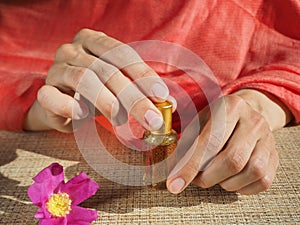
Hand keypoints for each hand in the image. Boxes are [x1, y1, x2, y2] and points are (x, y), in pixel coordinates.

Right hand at [23, 29, 174, 131]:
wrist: (61, 104)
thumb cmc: (96, 92)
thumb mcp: (120, 87)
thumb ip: (141, 91)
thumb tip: (170, 103)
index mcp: (94, 40)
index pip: (123, 54)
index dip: (143, 75)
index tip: (161, 96)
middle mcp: (73, 49)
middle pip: (108, 70)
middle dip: (133, 97)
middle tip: (151, 119)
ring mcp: (56, 68)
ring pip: (84, 79)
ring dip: (107, 102)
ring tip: (122, 122)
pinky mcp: (43, 91)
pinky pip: (53, 96)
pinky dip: (70, 106)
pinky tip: (82, 115)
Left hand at [167, 89, 291, 194]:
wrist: (248, 112)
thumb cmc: (216, 120)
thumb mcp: (198, 123)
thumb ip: (185, 144)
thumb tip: (171, 171)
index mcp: (230, 107)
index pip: (209, 142)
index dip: (190, 166)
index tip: (175, 184)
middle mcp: (253, 121)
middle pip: (233, 160)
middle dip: (208, 177)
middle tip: (196, 179)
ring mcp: (268, 138)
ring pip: (251, 172)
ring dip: (226, 183)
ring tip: (214, 176)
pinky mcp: (275, 156)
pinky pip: (263, 181)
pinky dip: (242, 187)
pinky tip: (230, 179)